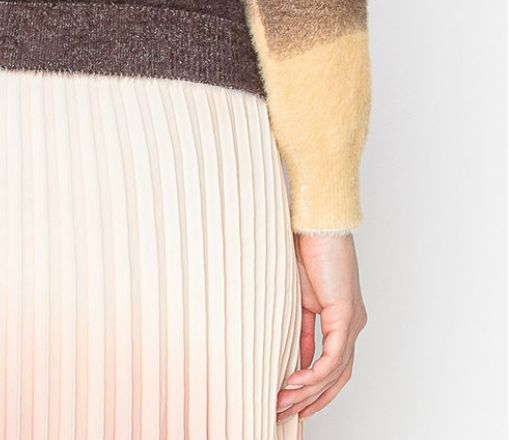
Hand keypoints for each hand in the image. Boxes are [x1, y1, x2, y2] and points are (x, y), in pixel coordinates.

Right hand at [276, 231, 367, 423]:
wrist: (316, 223)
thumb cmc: (305, 248)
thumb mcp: (298, 295)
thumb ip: (299, 324)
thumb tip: (291, 352)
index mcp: (342, 317)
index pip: (334, 364)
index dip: (315, 386)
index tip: (292, 399)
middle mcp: (352, 323)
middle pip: (337, 377)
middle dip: (311, 399)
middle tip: (284, 412)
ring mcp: (352, 321)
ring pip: (335, 373)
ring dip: (308, 392)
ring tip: (283, 403)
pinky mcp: (346, 316)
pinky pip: (332, 358)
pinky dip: (314, 375)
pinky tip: (295, 382)